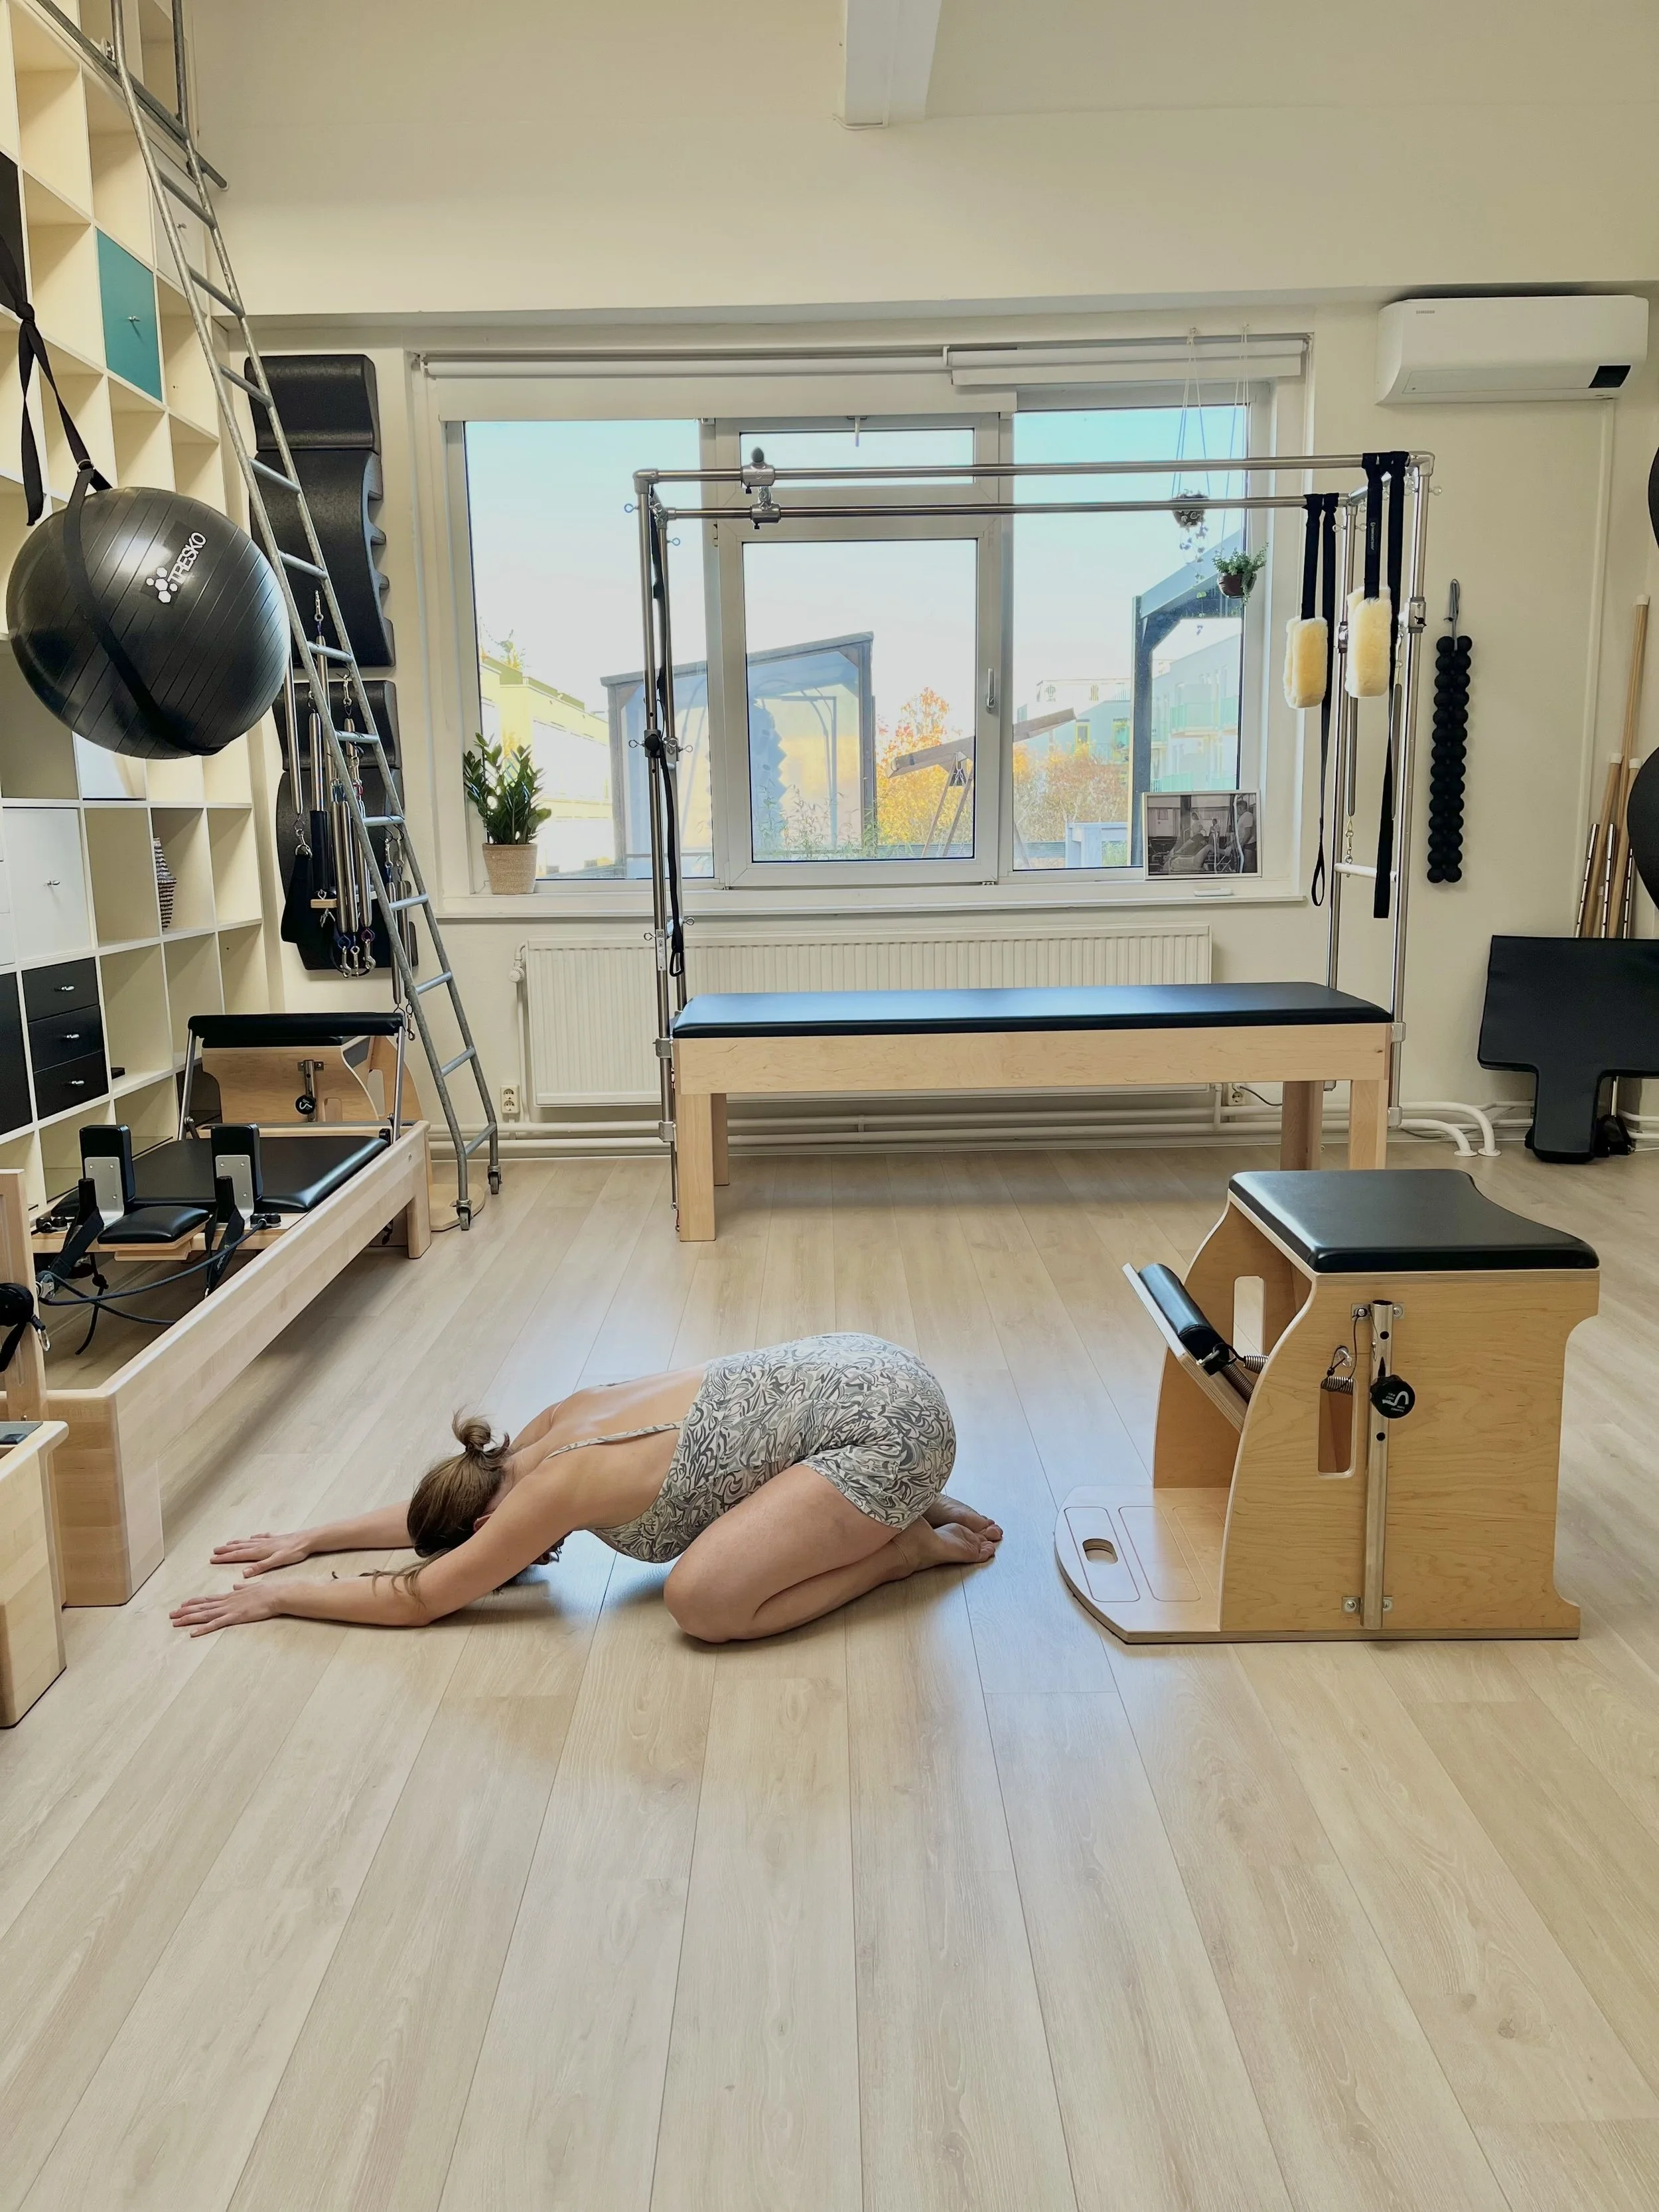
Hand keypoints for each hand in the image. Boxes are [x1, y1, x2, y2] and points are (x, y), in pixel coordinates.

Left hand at [171, 1582, 285, 1635]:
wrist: (276, 1594)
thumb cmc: (268, 1591)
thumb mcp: (252, 1587)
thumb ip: (242, 1588)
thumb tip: (235, 1586)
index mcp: (231, 1596)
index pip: (209, 1599)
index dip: (195, 1602)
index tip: (183, 1604)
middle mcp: (226, 1602)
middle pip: (202, 1606)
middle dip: (185, 1611)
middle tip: (171, 1614)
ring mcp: (229, 1609)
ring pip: (204, 1614)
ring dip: (189, 1618)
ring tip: (175, 1622)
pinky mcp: (234, 1617)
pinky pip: (215, 1624)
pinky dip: (203, 1629)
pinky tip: (193, 1633)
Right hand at [209, 1531, 310, 1577]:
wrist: (307, 1540)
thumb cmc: (293, 1552)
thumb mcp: (277, 1562)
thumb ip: (260, 1567)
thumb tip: (244, 1574)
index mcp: (259, 1551)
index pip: (238, 1555)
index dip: (225, 1557)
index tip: (212, 1558)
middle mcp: (261, 1544)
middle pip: (240, 1547)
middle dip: (226, 1550)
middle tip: (214, 1551)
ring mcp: (268, 1540)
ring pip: (248, 1541)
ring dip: (237, 1543)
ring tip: (228, 1543)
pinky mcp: (275, 1538)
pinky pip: (260, 1537)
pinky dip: (253, 1537)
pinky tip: (252, 1536)